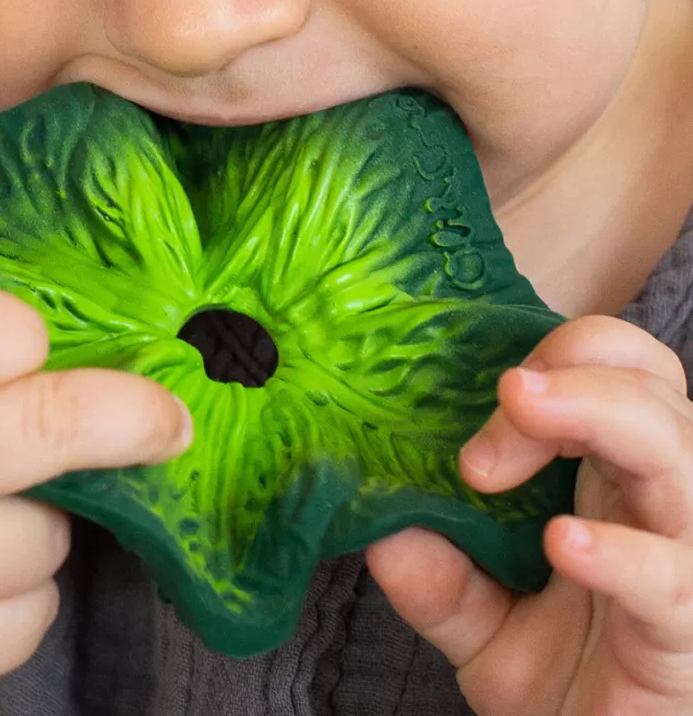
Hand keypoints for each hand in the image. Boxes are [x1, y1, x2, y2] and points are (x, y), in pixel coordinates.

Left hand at [366, 315, 692, 715]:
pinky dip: (621, 551)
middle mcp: (652, 499)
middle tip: (505, 395)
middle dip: (572, 372)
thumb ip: (430, 572)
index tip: (473, 409)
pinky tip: (563, 542)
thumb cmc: (558, 678)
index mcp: (605, 474)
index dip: (546, 362)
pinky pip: (671, 578)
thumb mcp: (471, 615)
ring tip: (524, 406)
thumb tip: (378, 527)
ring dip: (600, 413)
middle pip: (648, 384)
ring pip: (678, 452)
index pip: (605, 365)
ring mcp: (681, 557)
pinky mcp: (687, 628)